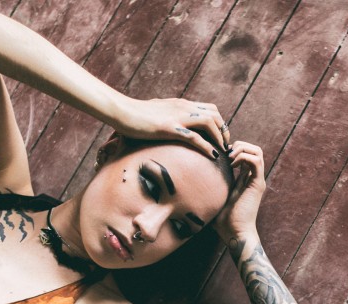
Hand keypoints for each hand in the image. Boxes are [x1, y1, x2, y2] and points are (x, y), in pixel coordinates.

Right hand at [114, 97, 229, 158]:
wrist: (121, 111)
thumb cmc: (135, 114)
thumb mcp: (156, 112)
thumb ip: (166, 116)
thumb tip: (167, 126)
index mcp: (181, 103)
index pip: (210, 109)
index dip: (219, 123)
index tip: (220, 138)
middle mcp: (183, 107)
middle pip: (215, 115)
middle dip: (224, 131)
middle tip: (226, 146)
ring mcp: (177, 116)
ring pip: (210, 123)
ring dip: (220, 138)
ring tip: (222, 152)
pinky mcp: (169, 128)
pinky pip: (195, 137)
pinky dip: (207, 147)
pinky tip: (213, 156)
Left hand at [213, 141, 265, 240]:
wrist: (234, 234)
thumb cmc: (222, 221)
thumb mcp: (214, 197)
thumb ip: (208, 187)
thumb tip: (187, 185)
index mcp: (245, 178)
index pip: (246, 153)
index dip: (233, 148)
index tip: (219, 154)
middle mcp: (253, 177)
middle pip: (254, 148)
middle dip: (239, 145)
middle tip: (225, 154)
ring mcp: (256, 180)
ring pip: (257, 151)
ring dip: (242, 149)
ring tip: (230, 158)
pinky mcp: (257, 184)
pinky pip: (256, 161)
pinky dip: (243, 157)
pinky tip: (232, 164)